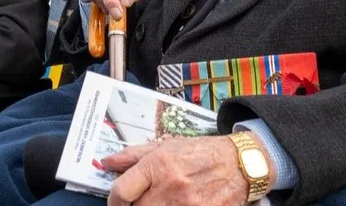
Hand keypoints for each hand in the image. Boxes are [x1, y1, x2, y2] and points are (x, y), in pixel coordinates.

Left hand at [103, 136, 250, 205]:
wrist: (238, 164)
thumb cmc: (200, 152)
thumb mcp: (165, 146)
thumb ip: (133, 156)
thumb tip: (107, 162)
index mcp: (159, 164)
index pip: (122, 190)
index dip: (113, 201)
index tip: (116, 202)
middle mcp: (172, 185)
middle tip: (139, 201)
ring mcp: (188, 205)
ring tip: (159, 202)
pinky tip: (173, 205)